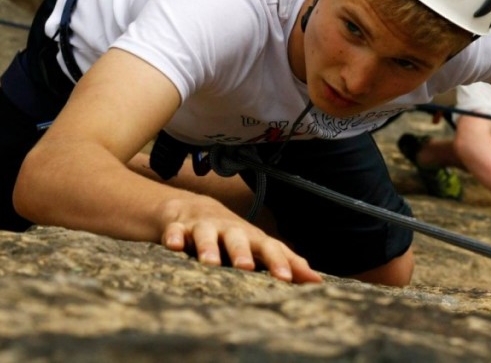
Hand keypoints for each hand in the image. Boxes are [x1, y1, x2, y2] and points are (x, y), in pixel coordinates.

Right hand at [158, 196, 321, 283]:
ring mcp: (204, 228)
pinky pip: (175, 232)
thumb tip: (318, 281)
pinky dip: (174, 237)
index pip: (269, 248)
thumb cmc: (235, 236)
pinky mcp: (179, 228)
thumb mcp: (260, 247)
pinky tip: (172, 246)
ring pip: (206, 236)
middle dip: (242, 252)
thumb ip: (288, 263)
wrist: (194, 209)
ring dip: (208, 247)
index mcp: (252, 238)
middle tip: (247, 267)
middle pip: (238, 239)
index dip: (278, 262)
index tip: (287, 279)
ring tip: (210, 262)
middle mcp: (230, 231)